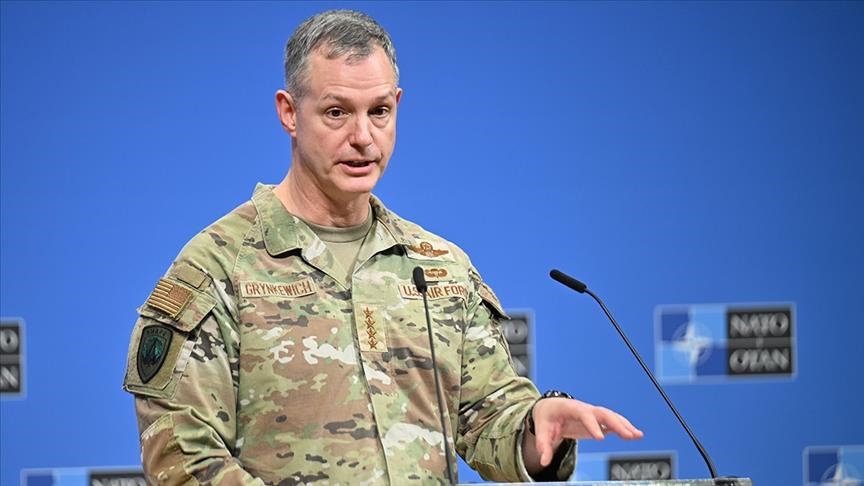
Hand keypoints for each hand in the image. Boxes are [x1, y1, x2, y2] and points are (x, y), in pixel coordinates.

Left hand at [526, 397, 643, 468]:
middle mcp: (584, 408)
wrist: (550, 408)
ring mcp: (592, 413)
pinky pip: (612, 421)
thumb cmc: (547, 417)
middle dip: (616, 423)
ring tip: (637, 435)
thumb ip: (543, 445)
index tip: (600, 438)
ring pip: (610, 416)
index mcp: (569, 407)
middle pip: (602, 413)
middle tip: (628, 435)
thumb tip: (544, 461)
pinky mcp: (597, 420)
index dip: (592, 425)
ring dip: (624, 425)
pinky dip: (624, 427)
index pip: (583, 414)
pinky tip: (635, 434)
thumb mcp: (541, 429)